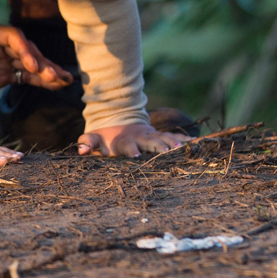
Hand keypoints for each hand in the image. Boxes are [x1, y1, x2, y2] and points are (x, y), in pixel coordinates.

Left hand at [0, 21, 73, 106]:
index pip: (11, 36)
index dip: (24, 49)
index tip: (31, 66)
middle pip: (25, 48)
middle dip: (41, 62)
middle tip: (54, 77)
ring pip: (29, 63)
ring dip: (47, 70)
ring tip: (65, 81)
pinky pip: (24, 76)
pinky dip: (41, 80)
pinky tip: (57, 85)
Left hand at [76, 123, 190, 157]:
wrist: (118, 121)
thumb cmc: (105, 137)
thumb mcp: (93, 139)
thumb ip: (87, 143)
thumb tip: (80, 150)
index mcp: (123, 140)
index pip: (127, 146)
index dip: (131, 151)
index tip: (136, 157)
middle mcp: (139, 137)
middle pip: (150, 142)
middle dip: (158, 147)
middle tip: (166, 153)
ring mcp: (151, 135)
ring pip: (164, 138)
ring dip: (173, 143)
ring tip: (182, 149)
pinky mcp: (160, 136)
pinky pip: (174, 137)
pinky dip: (184, 140)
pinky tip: (196, 144)